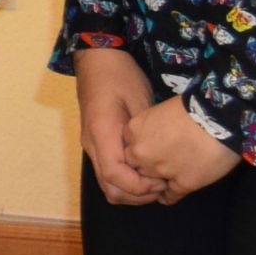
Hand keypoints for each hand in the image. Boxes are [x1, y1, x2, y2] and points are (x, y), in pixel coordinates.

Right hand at [72, 46, 160, 205]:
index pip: (115, 175)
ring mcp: (91, 145)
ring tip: (157, 181)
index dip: (139, 187)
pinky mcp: (96, 144)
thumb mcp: (139, 101)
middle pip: (109, 187)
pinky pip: (109, 173)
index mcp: (101, 133)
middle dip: (138, 195)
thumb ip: (145, 133)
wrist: (97, 59)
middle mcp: (92, 144)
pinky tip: (146, 171)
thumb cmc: (120, 75)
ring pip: (108, 184)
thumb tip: (158, 161)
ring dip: (133, 191)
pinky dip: (127, 180)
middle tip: (164, 186)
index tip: (162, 182)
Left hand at [125, 97, 240, 200]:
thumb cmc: (195, 107)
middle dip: (147, 166)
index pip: (129, 146)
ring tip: (169, 178)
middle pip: (136, 166)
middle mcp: (142, 152)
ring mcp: (160, 170)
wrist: (221, 118)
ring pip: (152, 183)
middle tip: (162, 162)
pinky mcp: (182, 183)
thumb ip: (152, 126)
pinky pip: (170, 195)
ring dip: (159, 181)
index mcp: (134, 130)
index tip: (152, 148)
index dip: (141, 149)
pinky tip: (173, 193)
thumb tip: (156, 137)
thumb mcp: (162, 110)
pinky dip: (171, 196)